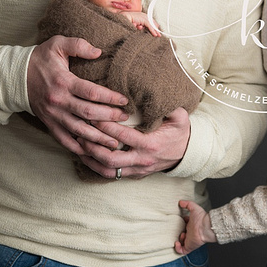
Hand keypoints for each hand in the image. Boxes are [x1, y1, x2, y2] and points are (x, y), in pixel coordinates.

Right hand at [26, 35, 128, 152]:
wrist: (15, 76)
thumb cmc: (41, 59)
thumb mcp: (57, 44)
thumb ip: (78, 45)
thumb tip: (98, 52)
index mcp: (63, 81)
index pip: (91, 92)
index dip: (110, 97)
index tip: (124, 100)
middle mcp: (58, 101)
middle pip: (88, 113)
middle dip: (109, 117)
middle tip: (125, 118)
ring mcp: (53, 115)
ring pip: (78, 130)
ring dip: (98, 137)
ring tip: (115, 141)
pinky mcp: (48, 124)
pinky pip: (64, 140)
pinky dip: (78, 148)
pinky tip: (92, 151)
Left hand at [77, 107, 191, 178]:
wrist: (187, 154)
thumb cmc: (180, 133)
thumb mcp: (181, 117)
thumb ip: (170, 106)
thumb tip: (158, 92)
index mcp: (151, 144)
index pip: (123, 136)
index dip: (106, 127)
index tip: (93, 116)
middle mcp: (142, 160)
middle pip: (111, 158)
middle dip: (93, 145)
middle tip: (81, 131)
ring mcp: (137, 169)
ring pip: (108, 170)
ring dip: (91, 159)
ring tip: (78, 145)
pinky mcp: (134, 175)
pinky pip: (112, 175)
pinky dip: (96, 167)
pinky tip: (86, 156)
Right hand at [120, 11, 160, 36]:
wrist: (122, 18)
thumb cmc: (126, 20)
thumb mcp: (134, 23)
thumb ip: (138, 25)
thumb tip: (141, 27)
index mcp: (141, 15)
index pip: (149, 20)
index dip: (153, 25)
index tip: (156, 30)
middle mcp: (143, 15)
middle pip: (152, 21)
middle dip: (155, 28)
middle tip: (159, 34)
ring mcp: (143, 16)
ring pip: (151, 24)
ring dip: (155, 30)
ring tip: (158, 35)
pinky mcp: (142, 19)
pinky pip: (149, 25)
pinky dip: (152, 30)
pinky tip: (155, 34)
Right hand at [174, 199, 216, 254]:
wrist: (206, 227)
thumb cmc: (202, 218)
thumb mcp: (193, 207)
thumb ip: (187, 204)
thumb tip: (180, 202)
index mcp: (191, 225)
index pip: (184, 225)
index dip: (180, 224)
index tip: (178, 221)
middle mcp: (190, 233)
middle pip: (182, 235)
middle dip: (178, 233)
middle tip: (176, 230)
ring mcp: (189, 240)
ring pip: (181, 243)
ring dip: (178, 240)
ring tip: (180, 235)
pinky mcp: (189, 246)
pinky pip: (182, 251)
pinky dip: (177, 248)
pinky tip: (177, 242)